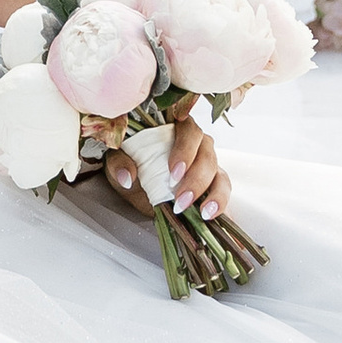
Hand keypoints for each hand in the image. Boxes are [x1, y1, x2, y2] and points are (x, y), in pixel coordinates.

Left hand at [104, 101, 231, 224]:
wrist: (138, 188)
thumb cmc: (131, 165)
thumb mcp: (118, 162)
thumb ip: (120, 163)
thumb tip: (127, 176)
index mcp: (175, 127)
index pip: (188, 131)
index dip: (185, 150)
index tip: (174, 173)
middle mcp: (197, 142)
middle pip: (206, 153)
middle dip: (195, 178)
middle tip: (180, 199)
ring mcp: (208, 162)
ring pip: (218, 173)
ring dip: (212, 193)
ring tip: (202, 212)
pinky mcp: (213, 182)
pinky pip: (223, 190)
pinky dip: (220, 203)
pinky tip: (210, 214)